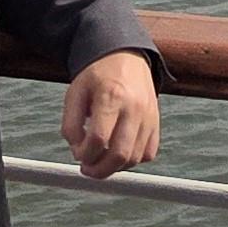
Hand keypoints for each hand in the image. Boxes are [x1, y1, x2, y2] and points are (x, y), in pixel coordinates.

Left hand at [62, 50, 160, 178]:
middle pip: (120, 154)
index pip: (99, 139)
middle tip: (88, 169)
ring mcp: (149, 116)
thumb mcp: (74, 93)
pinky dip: (132, 160)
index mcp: (111, 96)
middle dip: (100, 170)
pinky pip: (148, 153)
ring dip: (115, 167)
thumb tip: (79, 152)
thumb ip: (71, 125)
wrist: (125, 56)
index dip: (85, 154)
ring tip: (101, 160)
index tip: (78, 154)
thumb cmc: (97, 76)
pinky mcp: (156, 122)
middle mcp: (134, 108)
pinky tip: (118, 152)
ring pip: (134, 158)